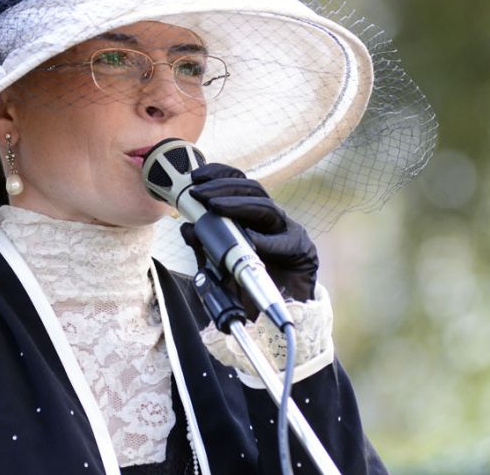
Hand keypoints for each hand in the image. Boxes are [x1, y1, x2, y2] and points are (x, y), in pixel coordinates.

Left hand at [179, 163, 317, 318]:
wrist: (278, 314)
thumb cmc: (250, 287)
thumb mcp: (218, 266)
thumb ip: (205, 247)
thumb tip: (186, 227)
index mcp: (252, 216)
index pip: (239, 185)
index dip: (219, 175)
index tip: (195, 177)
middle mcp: (271, 219)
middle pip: (252, 189)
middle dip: (223, 187)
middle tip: (199, 193)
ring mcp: (288, 232)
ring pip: (266, 207)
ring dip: (239, 205)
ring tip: (216, 208)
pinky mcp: (302, 251)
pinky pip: (285, 242)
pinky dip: (267, 242)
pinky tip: (252, 242)